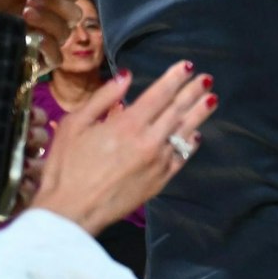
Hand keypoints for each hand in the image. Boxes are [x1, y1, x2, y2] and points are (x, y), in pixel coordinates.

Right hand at [31, 63, 215, 235]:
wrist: (70, 211)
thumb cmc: (65, 167)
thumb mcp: (75, 124)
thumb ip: (103, 98)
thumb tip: (126, 76)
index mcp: (127, 124)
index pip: (160, 94)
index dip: (175, 78)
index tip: (187, 66)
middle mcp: (149, 141)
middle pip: (178, 110)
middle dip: (193, 92)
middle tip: (207, 78)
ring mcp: (158, 162)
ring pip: (185, 131)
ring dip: (200, 113)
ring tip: (212, 99)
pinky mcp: (160, 180)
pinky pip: (182, 157)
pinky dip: (191, 143)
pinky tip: (197, 134)